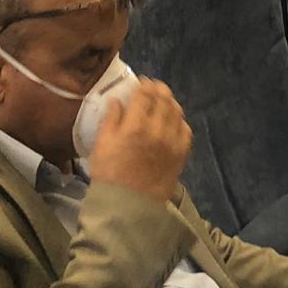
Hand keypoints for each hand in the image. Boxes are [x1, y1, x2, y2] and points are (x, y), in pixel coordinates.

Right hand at [88, 79, 191, 202]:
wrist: (129, 206)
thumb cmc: (109, 175)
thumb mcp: (101, 145)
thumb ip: (111, 120)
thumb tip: (118, 100)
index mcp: (136, 126)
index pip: (144, 95)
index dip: (144, 85)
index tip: (142, 82)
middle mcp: (158, 130)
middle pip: (164, 100)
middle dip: (159, 90)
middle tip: (154, 87)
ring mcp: (173, 142)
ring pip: (177, 112)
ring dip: (171, 102)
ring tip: (164, 100)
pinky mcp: (182, 153)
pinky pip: (185, 129)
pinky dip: (180, 120)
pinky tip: (174, 120)